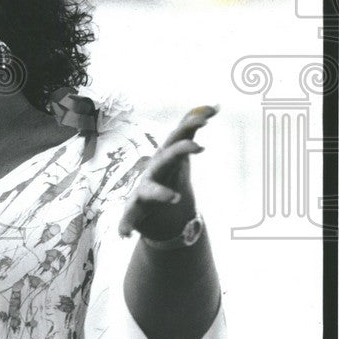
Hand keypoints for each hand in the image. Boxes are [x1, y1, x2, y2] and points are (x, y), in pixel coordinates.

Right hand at [119, 104, 218, 240]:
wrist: (155, 206)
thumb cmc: (167, 176)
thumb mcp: (180, 153)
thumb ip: (191, 128)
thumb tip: (214, 104)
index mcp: (165, 157)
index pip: (177, 138)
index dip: (189, 127)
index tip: (207, 118)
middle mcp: (153, 171)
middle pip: (166, 159)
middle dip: (178, 152)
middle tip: (197, 147)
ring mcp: (143, 192)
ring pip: (150, 191)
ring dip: (160, 193)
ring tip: (173, 198)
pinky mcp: (135, 212)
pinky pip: (128, 218)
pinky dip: (125, 225)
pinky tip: (123, 234)